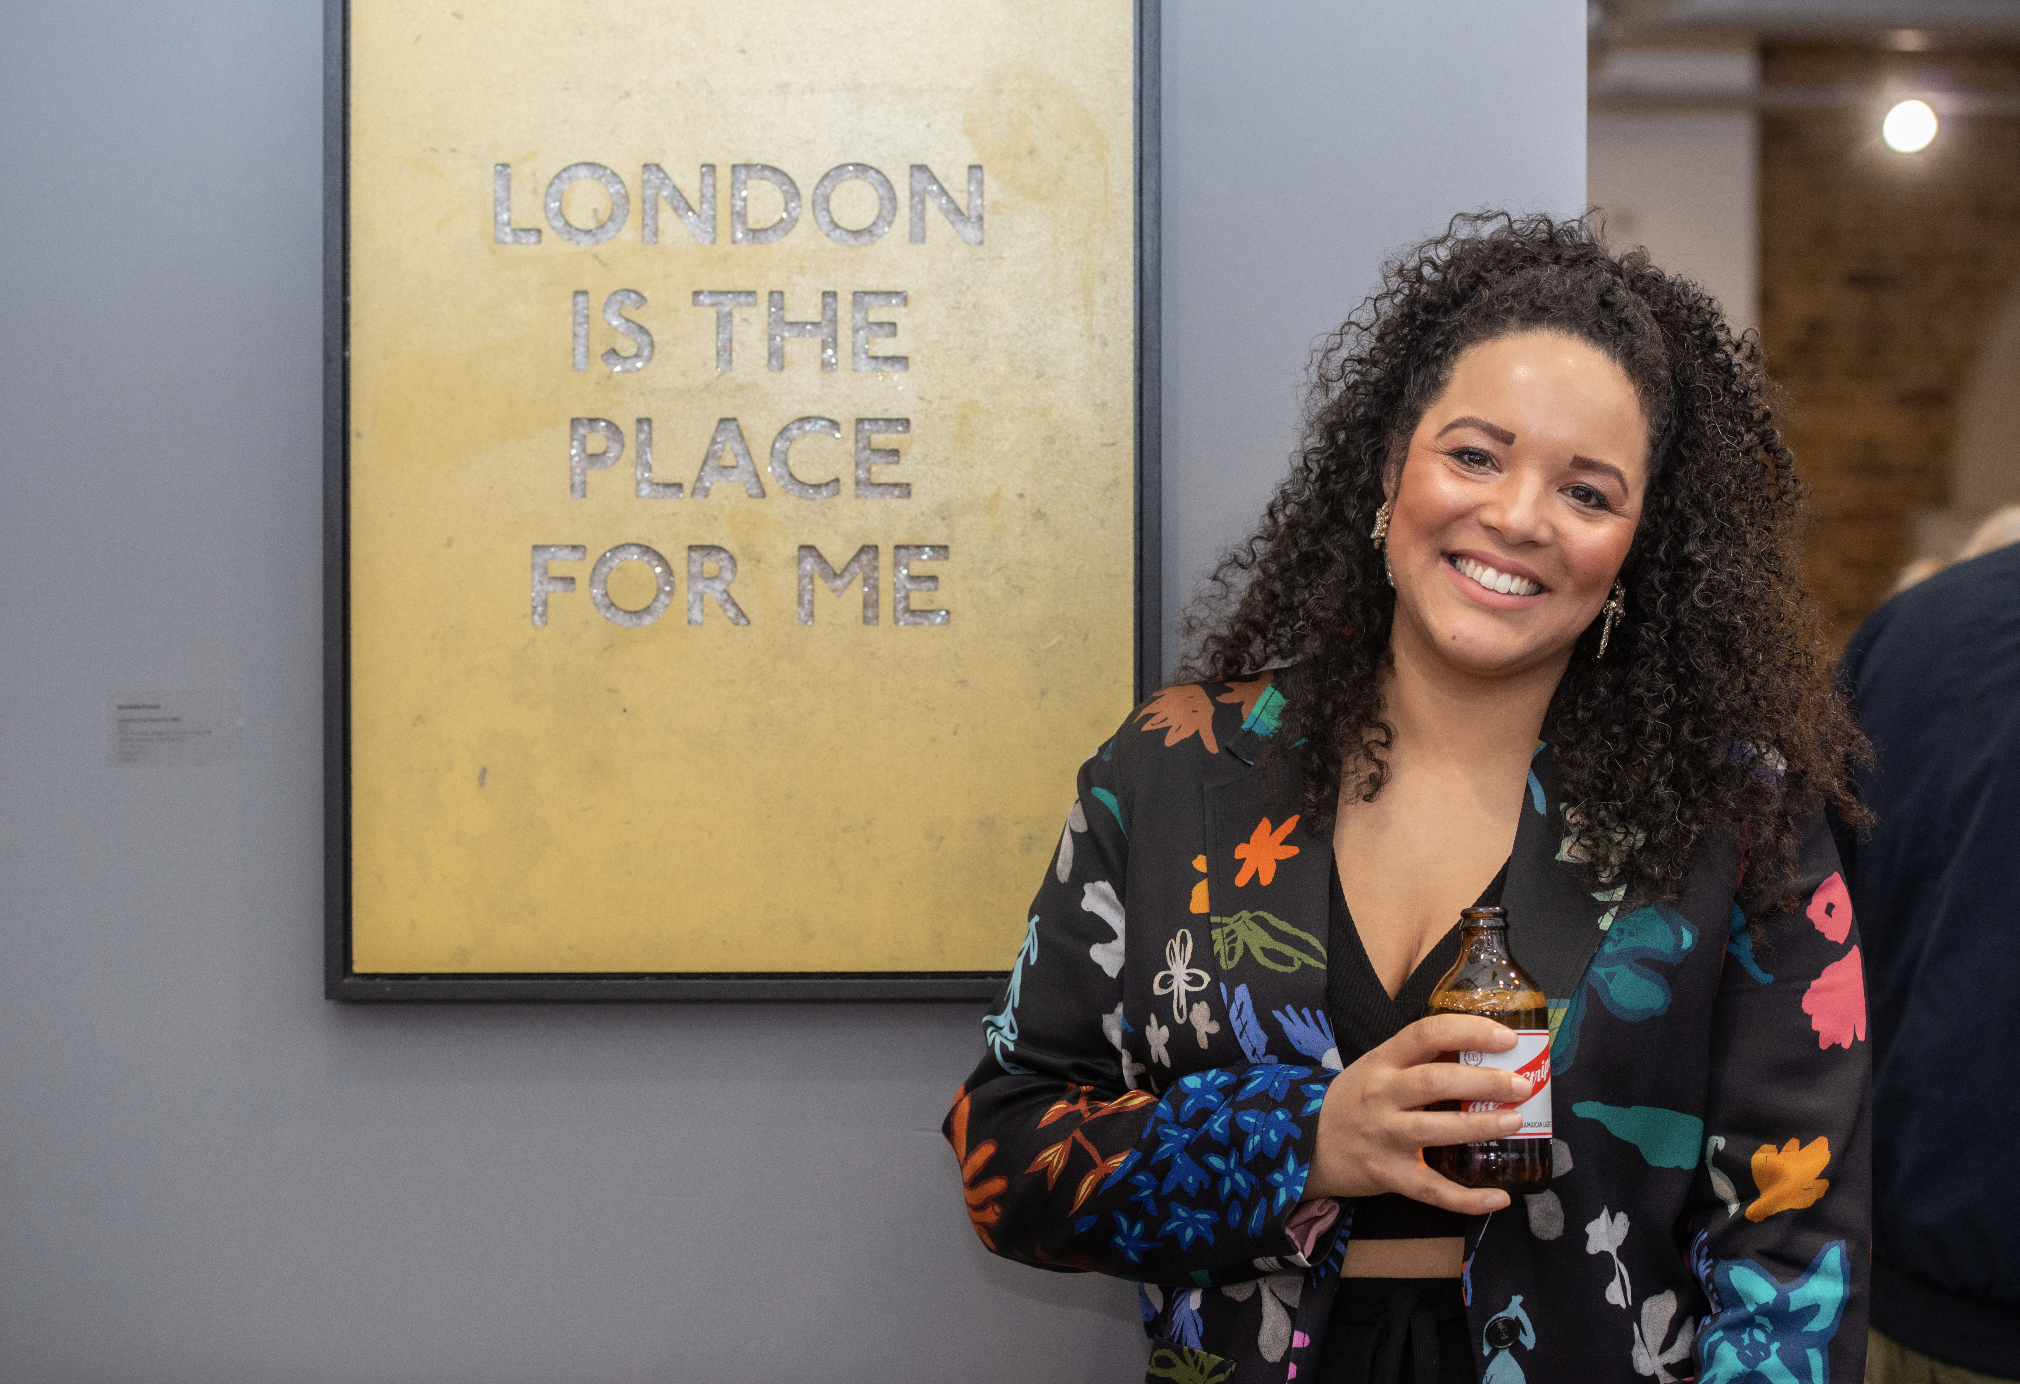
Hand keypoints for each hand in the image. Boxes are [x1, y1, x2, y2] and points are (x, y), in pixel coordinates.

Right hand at [1301, 1014, 1533, 1213]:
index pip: (1426, 1034)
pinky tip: (1499, 1197)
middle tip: (1522, 1085)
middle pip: (1436, 1081)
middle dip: (1485, 1081)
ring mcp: (1384, 1137)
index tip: (1507, 1038)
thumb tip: (1480, 1049)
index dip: (1469, 1032)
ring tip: (1515, 1121)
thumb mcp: (1376, 1068)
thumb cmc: (1353, 1101)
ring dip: (1481, 1126)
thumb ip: (1418, 1060)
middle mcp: (1381, 1095)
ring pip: (1437, 1130)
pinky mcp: (1388, 1176)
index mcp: (1382, 1062)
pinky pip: (1432, 1189)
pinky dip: (1468, 1198)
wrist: (1303, 1145)